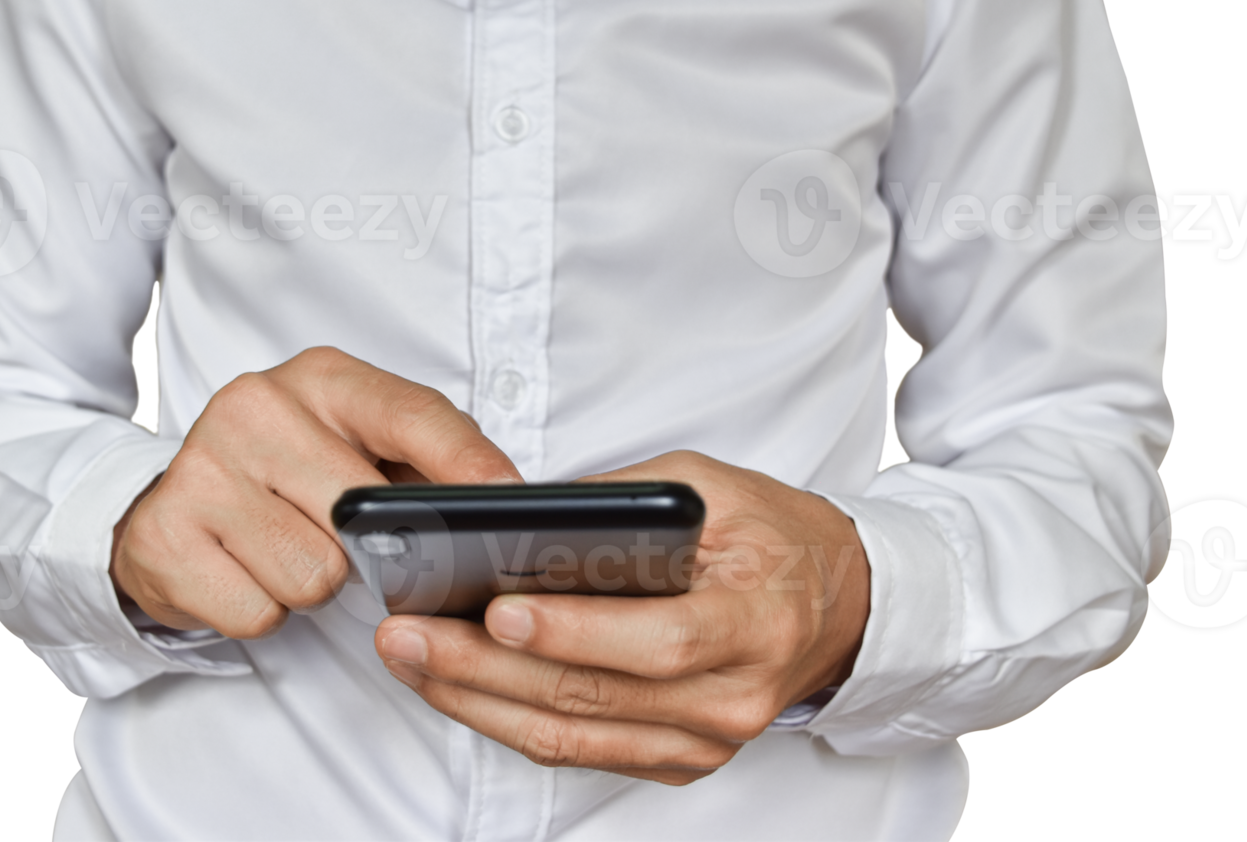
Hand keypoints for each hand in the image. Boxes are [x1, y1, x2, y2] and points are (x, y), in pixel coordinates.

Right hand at [111, 347, 521, 637]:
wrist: (167, 509)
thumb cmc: (289, 480)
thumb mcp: (355, 447)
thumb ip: (425, 467)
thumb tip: (507, 508)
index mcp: (322, 378)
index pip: (412, 415)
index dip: (467, 461)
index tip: (513, 500)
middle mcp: (257, 406)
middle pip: (364, 515)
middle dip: (365, 548)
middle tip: (338, 537)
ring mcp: (204, 466)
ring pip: (315, 574)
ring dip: (311, 585)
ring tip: (283, 551)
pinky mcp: (164, 533)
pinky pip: (259, 612)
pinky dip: (263, 611)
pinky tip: (244, 572)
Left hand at [373, 451, 868, 784]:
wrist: (837, 602)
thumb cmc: (772, 535)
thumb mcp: (711, 487)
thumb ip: (623, 502)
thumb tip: (521, 518)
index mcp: (755, 621)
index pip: (658, 640)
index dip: (574, 632)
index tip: (497, 610)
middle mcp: (733, 697)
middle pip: (593, 698)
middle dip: (486, 667)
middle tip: (409, 633)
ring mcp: (705, 741)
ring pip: (572, 738)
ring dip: (478, 701)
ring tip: (410, 657)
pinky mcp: (678, 759)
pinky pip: (581, 754)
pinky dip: (510, 721)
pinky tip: (457, 686)